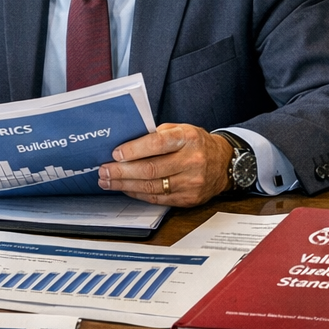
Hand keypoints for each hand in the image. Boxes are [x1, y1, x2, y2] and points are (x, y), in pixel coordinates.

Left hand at [96, 123, 232, 206]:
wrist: (224, 164)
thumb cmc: (196, 143)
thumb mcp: (181, 129)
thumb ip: (157, 134)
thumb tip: (126, 142)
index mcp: (188, 138)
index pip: (157, 144)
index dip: (134, 150)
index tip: (115, 153)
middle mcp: (192, 161)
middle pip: (150, 169)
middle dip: (122, 171)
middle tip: (104, 170)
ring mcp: (191, 182)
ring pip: (151, 187)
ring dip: (125, 184)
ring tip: (108, 181)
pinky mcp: (189, 199)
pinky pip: (158, 198)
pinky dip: (138, 194)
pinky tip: (125, 188)